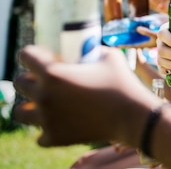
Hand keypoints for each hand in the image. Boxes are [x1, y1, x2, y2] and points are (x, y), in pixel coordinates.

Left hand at [13, 45, 152, 146]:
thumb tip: (89, 51)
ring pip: (20, 113)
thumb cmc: (122, 83)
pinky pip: (40, 135)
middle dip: (32, 79)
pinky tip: (61, 123)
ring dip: (31, 107)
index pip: (25, 56)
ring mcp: (47, 119)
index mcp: (53, 73)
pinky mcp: (55, 138)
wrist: (132, 116)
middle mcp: (44, 96)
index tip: (47, 57)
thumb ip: (94, 51)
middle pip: (20, 83)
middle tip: (49, 81)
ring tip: (48, 104)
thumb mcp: (110, 56)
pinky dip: (48, 129)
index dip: (35, 54)